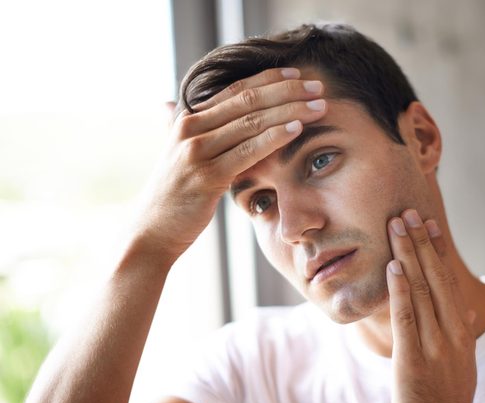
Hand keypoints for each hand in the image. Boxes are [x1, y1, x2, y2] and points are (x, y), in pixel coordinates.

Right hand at [133, 68, 327, 260]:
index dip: (269, 79)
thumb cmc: (172, 196)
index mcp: (188, 120)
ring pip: (252, 122)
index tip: (298, 74)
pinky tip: (297, 130)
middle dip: (287, 90)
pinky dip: (275, 138)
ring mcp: (197, 151)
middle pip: (248, 100)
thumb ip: (180, 129)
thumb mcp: (176, 155)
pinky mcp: (207, 176)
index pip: (235, 89)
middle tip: (318, 86)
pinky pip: (248, 151)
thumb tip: (168, 106)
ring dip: (290, 111)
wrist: (151, 231)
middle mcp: (190, 129)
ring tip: (318, 106)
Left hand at [386, 209, 484, 402]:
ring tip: (395, 226)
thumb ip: (460, 334)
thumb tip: (463, 311)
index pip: (448, 281)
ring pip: (420, 290)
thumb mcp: (461, 364)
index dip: (436, 251)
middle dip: (419, 242)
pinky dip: (401, 291)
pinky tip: (393, 267)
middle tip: (406, 211)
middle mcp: (451, 333)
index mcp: (461, 332)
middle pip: (434, 278)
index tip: (427, 224)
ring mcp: (434, 346)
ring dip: (408, 255)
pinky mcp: (413, 362)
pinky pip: (407, 319)